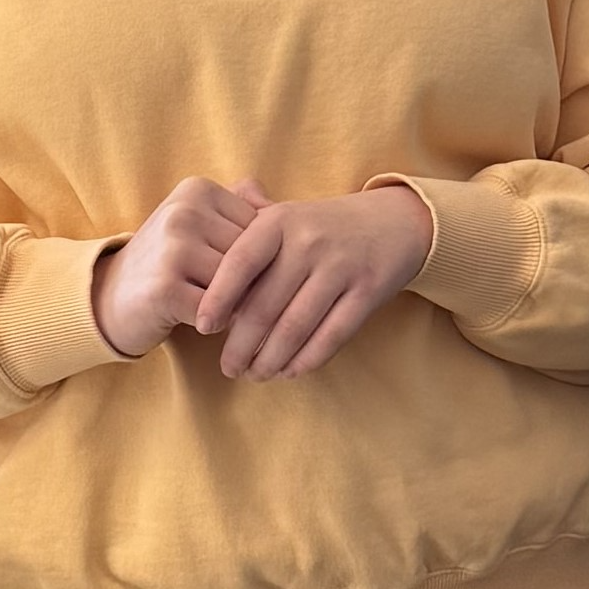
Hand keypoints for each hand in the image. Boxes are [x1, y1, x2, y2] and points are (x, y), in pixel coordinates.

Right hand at [92, 177, 256, 355]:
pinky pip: (219, 312)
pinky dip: (218, 324)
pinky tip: (203, 322)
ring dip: (237, 305)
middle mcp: (184, 211)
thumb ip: (240, 205)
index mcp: (198, 189)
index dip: (260, 257)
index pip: (262, 227)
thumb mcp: (200, 223)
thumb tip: (281, 207)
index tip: (243, 270)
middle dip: (252, 283)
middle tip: (235, 297)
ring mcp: (173, 248)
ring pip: (240, 284)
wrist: (109, 297)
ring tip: (218, 307)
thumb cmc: (168, 263)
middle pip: (253, 256)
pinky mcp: (165, 288)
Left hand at [195, 184, 432, 379]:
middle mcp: (309, 241)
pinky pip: (331, 336)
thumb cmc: (322, 226)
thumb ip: (241, 232)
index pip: (239, 262)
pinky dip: (306, 360)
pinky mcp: (368, 292)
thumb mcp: (285, 214)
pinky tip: (289, 371)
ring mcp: (341, 267)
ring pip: (295, 326)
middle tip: (227, 367)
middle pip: (265, 304)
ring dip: (270, 358)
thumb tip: (194, 262)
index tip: (201, 326)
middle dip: (241, 344)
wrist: (395, 222)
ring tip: (255, 374)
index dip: (217, 297)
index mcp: (279, 220)